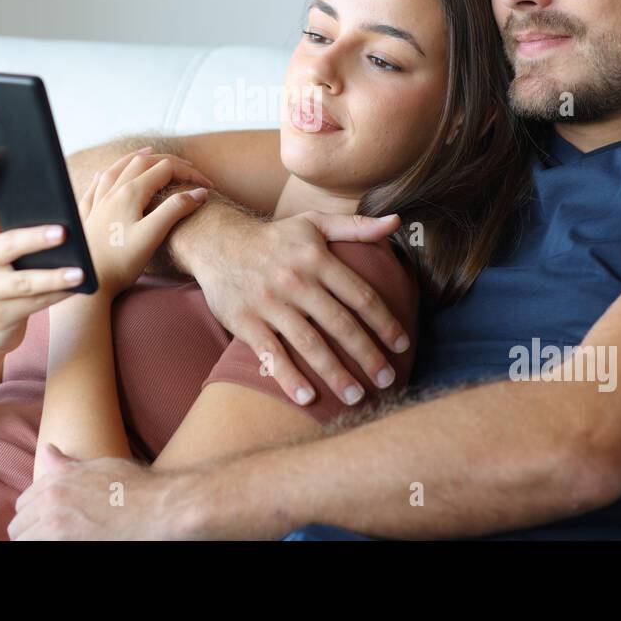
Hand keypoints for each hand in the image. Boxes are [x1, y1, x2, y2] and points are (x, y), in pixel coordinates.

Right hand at [0, 157, 92, 354]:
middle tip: (62, 232)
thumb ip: (28, 225)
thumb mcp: (11, 251)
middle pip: (6, 245)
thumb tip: (62, 195)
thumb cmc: (12, 277)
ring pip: (23, 282)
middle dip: (35, 238)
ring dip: (54, 277)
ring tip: (79, 272)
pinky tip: (78, 290)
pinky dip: (57, 297)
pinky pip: (34, 305)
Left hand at [12, 443, 199, 539]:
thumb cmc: (135, 487)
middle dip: (28, 532)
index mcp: (56, 479)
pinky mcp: (62, 540)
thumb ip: (66, 465)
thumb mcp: (97, 468)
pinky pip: (36, 547)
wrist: (159, 506)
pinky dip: (44, 546)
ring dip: (34, 540)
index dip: (31, 516)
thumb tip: (47, 450)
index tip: (43, 525)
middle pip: (17, 526)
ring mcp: (55, 523)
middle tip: (50, 536)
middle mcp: (50, 498)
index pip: (22, 504)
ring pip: (23, 539)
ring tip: (59, 540)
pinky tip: (65, 543)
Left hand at [81, 147, 211, 297]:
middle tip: (189, 168)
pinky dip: (106, 174)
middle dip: (168, 161)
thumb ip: (175, 209)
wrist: (88, 284)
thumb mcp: (153, 235)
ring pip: (117, 169)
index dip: (189, 173)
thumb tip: (199, 192)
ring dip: (137, 158)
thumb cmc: (120, 262)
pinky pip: (96, 186)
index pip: (165, 169)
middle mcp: (112, 191)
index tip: (208, 187)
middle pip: (142, 163)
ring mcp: (98, 202)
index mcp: (130, 193)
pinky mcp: (87, 216)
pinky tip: (103, 175)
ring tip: (149, 154)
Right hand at [193, 211, 408, 406]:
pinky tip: (307, 398)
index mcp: (317, 258)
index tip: (402, 345)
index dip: (385, 322)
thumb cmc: (275, 238)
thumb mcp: (314, 223)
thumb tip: (397, 221)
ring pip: (309, 343)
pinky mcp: (245, 321)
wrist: (217, 242)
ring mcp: (269, 302)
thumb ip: (355, 226)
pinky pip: (271, 353)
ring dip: (335, 373)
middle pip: (340, 323)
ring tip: (356, 397)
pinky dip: (288, 377)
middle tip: (388, 379)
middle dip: (367, 355)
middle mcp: (296, 280)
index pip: (360, 295)